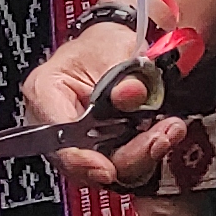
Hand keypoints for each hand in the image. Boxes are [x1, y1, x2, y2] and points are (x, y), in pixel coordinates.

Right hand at [21, 21, 184, 193]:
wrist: (113, 50)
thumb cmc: (102, 47)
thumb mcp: (115, 47)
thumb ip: (124, 73)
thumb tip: (132, 93)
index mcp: (45, 91)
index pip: (56, 134)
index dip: (81, 158)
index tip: (107, 169)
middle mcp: (55, 124)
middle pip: (83, 160)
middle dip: (127, 156)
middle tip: (159, 139)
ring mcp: (78, 143)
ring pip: (106, 168)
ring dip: (142, 155)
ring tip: (169, 131)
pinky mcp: (100, 153)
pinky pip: (121, 166)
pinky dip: (146, 153)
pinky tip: (165, 134)